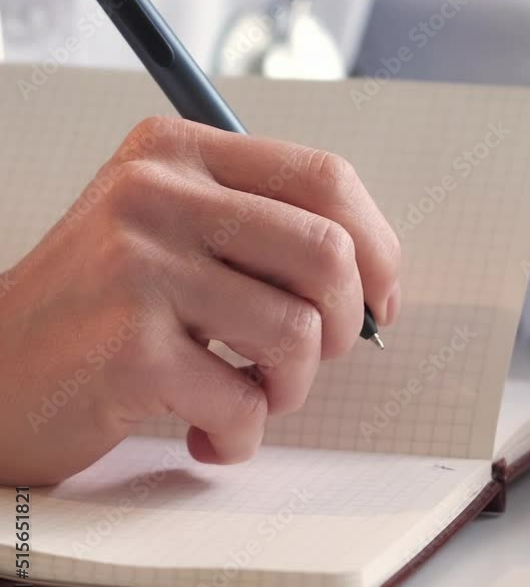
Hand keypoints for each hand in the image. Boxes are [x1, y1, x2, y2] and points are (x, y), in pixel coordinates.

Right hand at [0, 117, 399, 484]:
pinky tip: (205, 432)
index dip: (377, 246)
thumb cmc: (93, 308)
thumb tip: (372, 276)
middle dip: (344, 326)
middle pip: (327, 253)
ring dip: (289, 388)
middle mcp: (156, 194)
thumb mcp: (163, 229)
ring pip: (296, 333)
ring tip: (247, 396)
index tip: (379, 297)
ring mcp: (139, 268)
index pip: (324, 178)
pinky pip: (243, 404)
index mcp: (176, 151)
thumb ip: (256, 228)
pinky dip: (240, 435)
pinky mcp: (128, 349)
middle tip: (312, 356)